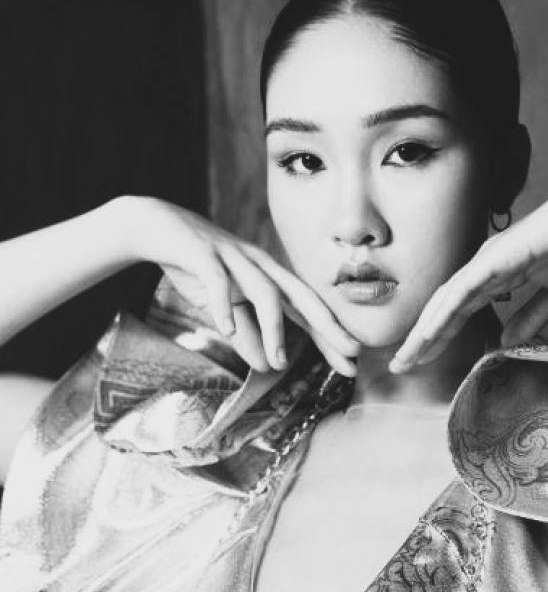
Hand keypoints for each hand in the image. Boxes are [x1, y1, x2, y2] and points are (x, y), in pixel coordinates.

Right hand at [118, 197, 359, 375]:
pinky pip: (217, 280)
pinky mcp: (202, 253)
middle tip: (350, 354)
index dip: (330, 334)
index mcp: (267, 276)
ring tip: (278, 363)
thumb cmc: (195, 267)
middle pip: (301, 294)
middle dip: (328, 325)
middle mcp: (259, 264)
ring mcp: (233, 256)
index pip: (305, 309)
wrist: (151, 225)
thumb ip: (247, 334)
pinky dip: (223, 306)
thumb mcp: (225, 307)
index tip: (352, 362)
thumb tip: (268, 365)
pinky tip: (226, 330)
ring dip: (274, 328)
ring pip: (263, 291)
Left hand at [389, 168, 547, 371]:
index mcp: (502, 275)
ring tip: (404, 357)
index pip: (461, 311)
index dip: (439, 336)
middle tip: (399, 366)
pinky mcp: (501, 255)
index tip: (422, 361)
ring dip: (424, 330)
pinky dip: (445, 312)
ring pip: (447, 301)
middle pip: (444, 308)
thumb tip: (508, 343)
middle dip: (421, 338)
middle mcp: (488, 267)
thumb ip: (532, 316)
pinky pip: (465, 289)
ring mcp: (492, 259)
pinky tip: (428, 333)